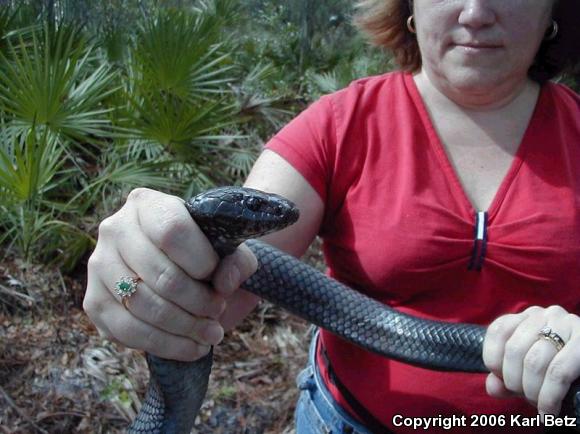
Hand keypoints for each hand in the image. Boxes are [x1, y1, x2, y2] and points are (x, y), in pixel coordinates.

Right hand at [83, 188, 256, 360]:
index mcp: (146, 204)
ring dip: (184, 327)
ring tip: (211, 334)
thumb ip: (239, 260)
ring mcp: (98, 266)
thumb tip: (224, 282)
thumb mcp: (229, 249)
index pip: (172, 231)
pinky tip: (191, 347)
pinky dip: (165, 345)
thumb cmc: (205, 254)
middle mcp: (114, 229)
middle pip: (160, 275)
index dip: (201, 261)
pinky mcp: (94, 302)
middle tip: (218, 311)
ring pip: (143, 306)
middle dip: (198, 302)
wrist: (180, 269)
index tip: (217, 277)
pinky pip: (126, 331)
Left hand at [483, 305, 579, 415]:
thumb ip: (504, 378)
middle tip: (527, 398)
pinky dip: (549, 397)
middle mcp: (544, 315)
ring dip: (532, 392)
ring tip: (539, 406)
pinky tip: (549, 410)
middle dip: (515, 382)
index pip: (497, 331)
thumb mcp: (527, 372)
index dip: (495, 362)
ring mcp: (566, 324)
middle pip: (514, 349)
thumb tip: (493, 387)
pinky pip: (559, 372)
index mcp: (526, 317)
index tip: (504, 381)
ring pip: (534, 361)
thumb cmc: (557, 370)